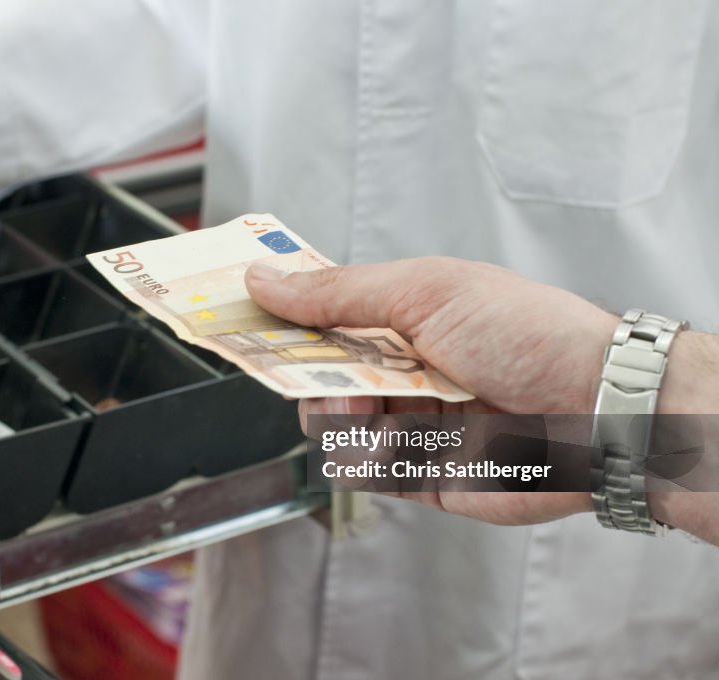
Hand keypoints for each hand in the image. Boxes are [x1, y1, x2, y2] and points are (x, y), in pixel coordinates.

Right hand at [245, 256, 618, 524]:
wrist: (598, 411)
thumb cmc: (529, 333)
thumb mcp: (425, 290)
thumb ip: (338, 292)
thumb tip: (265, 277)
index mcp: (401, 315)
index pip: (319, 310)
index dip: (276, 310)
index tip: (231, 305)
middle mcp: (400, 368)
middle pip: (313, 368)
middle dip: (298, 365)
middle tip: (282, 356)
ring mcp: (406, 420)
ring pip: (329, 421)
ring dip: (337, 409)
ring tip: (368, 399)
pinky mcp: (417, 474)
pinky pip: (361, 467)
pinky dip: (367, 452)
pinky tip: (400, 435)